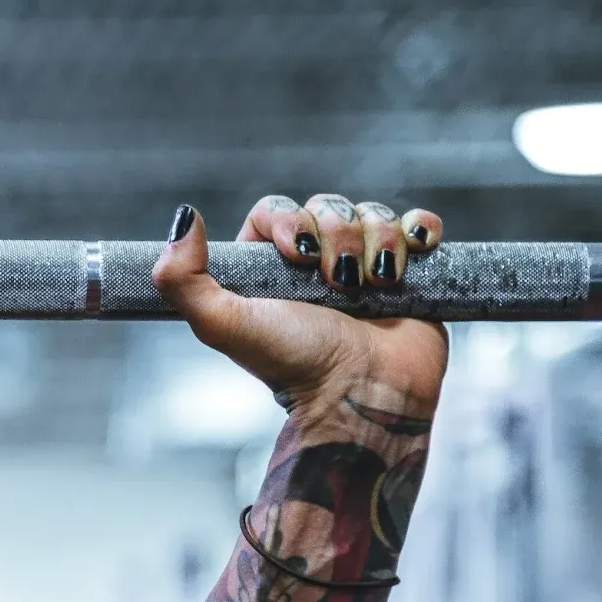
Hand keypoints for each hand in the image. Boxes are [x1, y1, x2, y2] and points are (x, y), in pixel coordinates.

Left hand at [151, 195, 450, 422]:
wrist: (363, 394)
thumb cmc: (294, 364)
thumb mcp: (224, 325)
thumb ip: (183, 280)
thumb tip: (183, 217)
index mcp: (269, 271)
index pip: (276, 210)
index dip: (289, 221)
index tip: (298, 255)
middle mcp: (315, 266)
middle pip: (327, 207)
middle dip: (336, 236)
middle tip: (338, 283)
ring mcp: (364, 267)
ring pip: (372, 215)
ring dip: (375, 243)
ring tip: (373, 286)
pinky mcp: (409, 275)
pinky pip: (417, 225)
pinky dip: (418, 230)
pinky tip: (410, 254)